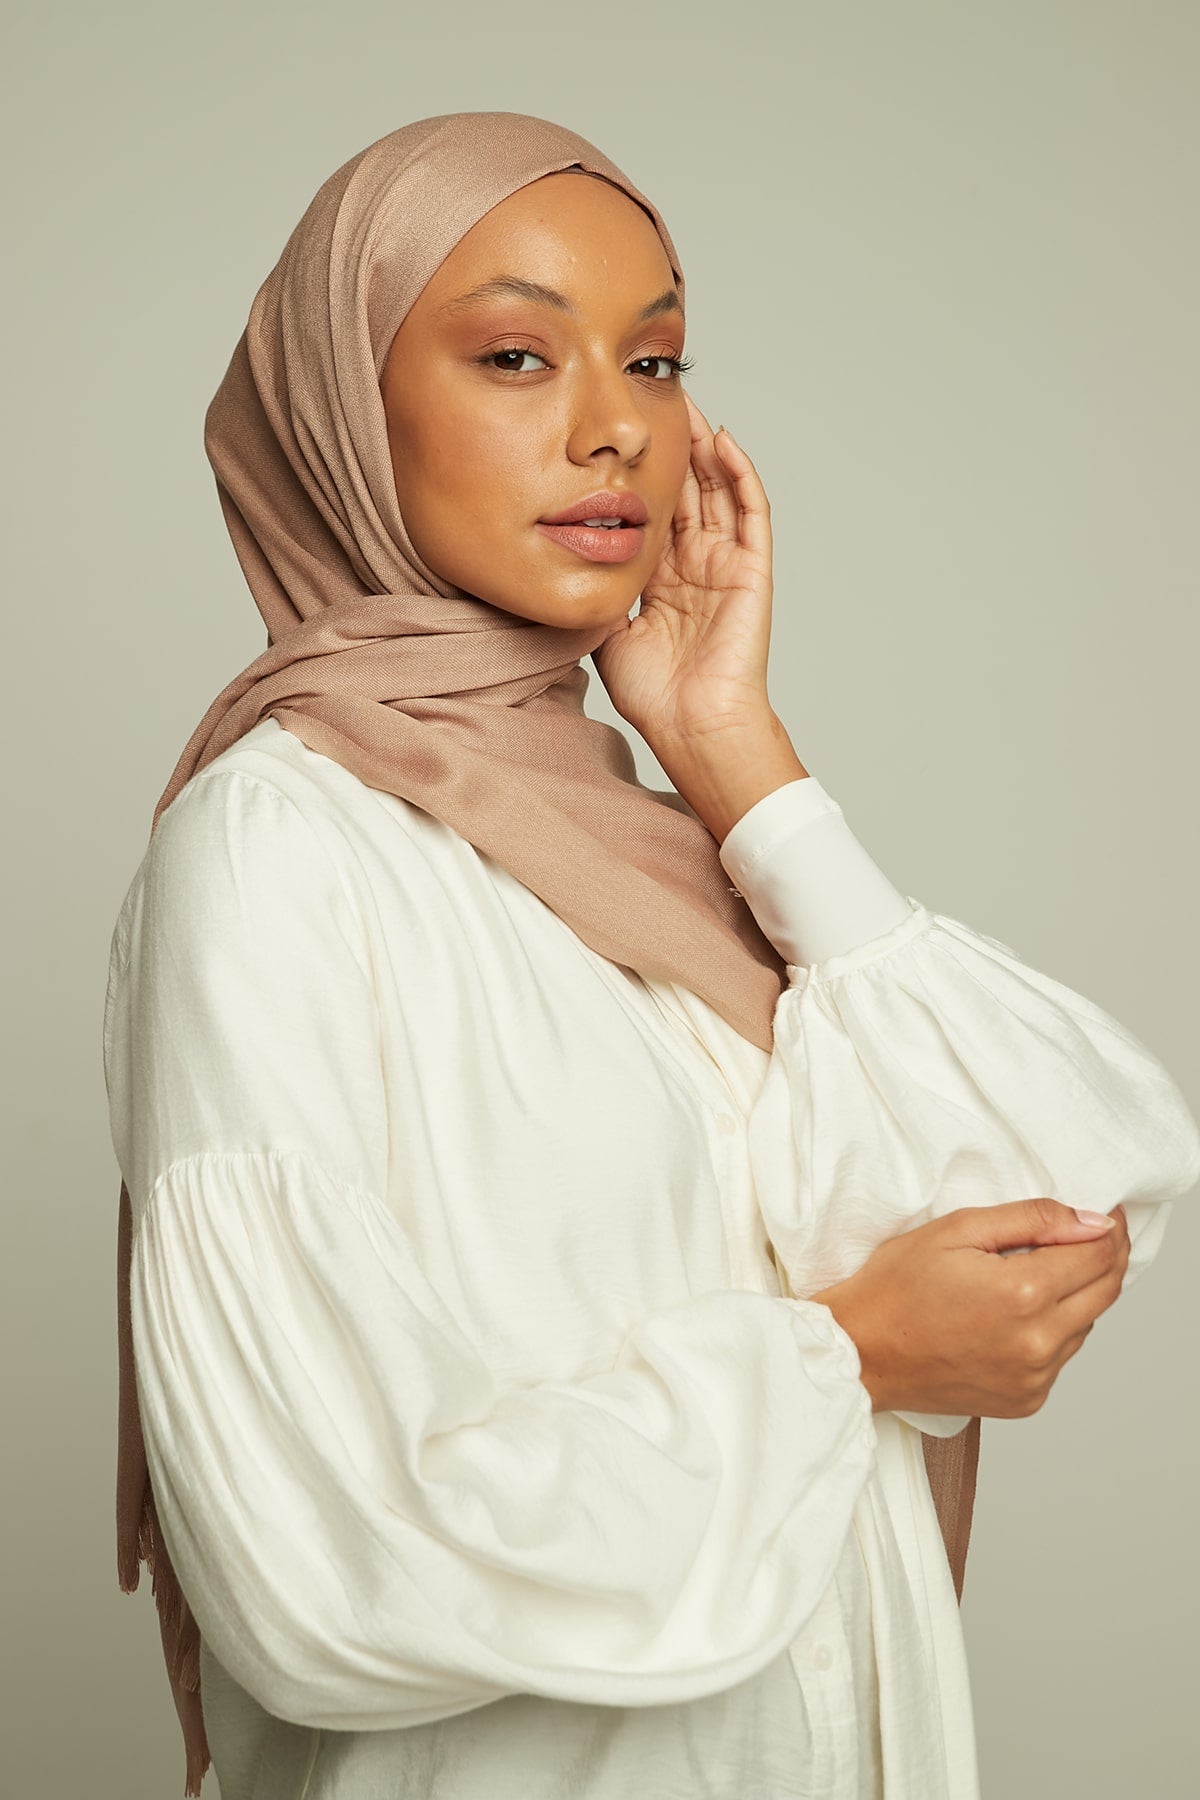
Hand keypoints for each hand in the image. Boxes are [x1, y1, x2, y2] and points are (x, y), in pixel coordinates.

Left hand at [591, 393, 774, 750]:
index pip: (652, 510)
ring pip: (718, 489)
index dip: (638, 473)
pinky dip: (740, 474)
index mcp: (663, 577)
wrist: (693, 725)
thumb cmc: (655, 693)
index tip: (615, 439)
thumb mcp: (607, 629)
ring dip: (704, 446)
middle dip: (671, 446)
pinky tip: (723, 441)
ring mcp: (726, 564)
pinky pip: (751, 511)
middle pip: (686, 489)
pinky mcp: (750, 569)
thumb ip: (596, 587)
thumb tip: (562, 556)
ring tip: (687, 403)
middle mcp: (696, 564)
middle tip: (651, 399)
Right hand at [810, 1199, 1130, 1417]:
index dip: (1108, 1227)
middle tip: (1087, 1234)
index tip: (1102, 1212)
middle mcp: (1038, 1343)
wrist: (860, 1353)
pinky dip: (1052, 1330)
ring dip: (1076, 1294)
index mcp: (1023, 1294)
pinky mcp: (1026, 1400)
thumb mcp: (957, 1229)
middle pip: (1107, 1291)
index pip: (1100, 1255)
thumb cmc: (895, 1288)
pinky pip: (1061, 1357)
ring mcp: (1035, 1378)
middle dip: (1106, 1257)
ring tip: (1036, 1273)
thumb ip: (1031, 1219)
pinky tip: (1015, 1314)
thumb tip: (1092, 1221)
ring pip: (1087, 1325)